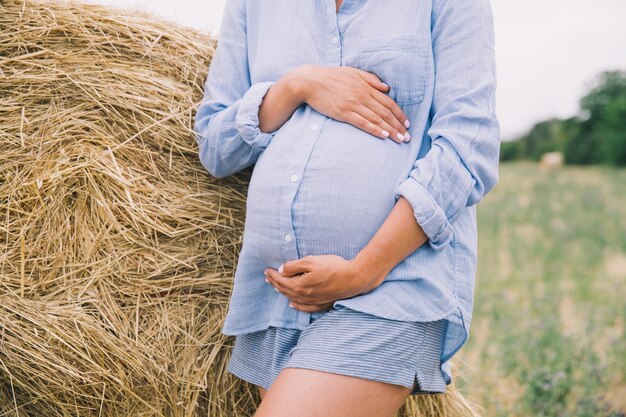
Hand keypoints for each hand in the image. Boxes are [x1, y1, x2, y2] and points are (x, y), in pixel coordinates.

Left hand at [263, 254, 384, 312]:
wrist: (353, 278)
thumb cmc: (333, 267)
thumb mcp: (310, 261)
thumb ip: (293, 266)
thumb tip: (281, 270)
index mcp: (299, 285)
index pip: (280, 280)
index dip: (272, 274)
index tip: (266, 270)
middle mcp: (303, 296)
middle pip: (284, 290)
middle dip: (274, 283)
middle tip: (267, 277)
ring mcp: (313, 302)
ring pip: (292, 298)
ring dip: (282, 292)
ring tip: (275, 287)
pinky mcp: (322, 304)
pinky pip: (304, 307)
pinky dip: (296, 305)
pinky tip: (292, 303)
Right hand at [291, 64, 411, 143]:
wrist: (310, 81)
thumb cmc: (331, 76)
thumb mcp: (353, 72)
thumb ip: (371, 79)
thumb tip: (387, 88)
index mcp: (366, 86)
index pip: (388, 103)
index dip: (400, 114)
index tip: (407, 124)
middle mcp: (362, 95)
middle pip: (386, 113)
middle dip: (398, 126)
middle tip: (408, 137)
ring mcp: (353, 104)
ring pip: (377, 119)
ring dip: (390, 130)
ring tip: (400, 140)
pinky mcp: (343, 112)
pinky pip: (362, 123)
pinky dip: (374, 129)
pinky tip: (383, 136)